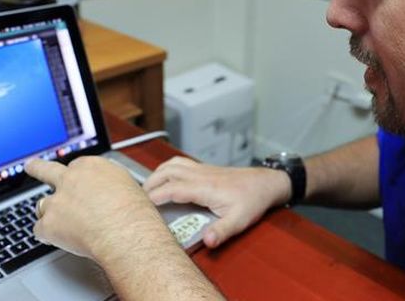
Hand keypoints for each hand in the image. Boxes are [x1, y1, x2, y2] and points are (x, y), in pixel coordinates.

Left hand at [25, 156, 163, 258]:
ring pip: (43, 206)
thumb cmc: (134, 214)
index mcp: (91, 167)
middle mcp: (70, 179)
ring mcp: (57, 201)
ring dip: (50, 215)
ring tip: (62, 226)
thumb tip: (107, 193)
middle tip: (31, 166)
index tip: (74, 181)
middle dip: (37, 168)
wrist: (126, 232)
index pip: (75, 168)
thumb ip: (108, 185)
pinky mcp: (49, 224)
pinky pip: (40, 230)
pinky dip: (48, 236)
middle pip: (46, 170)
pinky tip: (61, 240)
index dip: (75, 179)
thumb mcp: (127, 186)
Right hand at [143, 156, 290, 247]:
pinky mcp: (205, 169)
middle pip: (167, 172)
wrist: (266, 183)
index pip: (173, 188)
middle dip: (150, 184)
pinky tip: (165, 178)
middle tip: (139, 199)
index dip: (156, 196)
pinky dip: (167, 169)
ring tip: (147, 189)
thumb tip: (206, 240)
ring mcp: (202, 169)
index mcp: (205, 187)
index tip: (143, 205)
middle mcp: (201, 175)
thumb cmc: (252, 200)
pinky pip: (180, 163)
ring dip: (157, 174)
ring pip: (172, 164)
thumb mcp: (239, 221)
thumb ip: (222, 231)